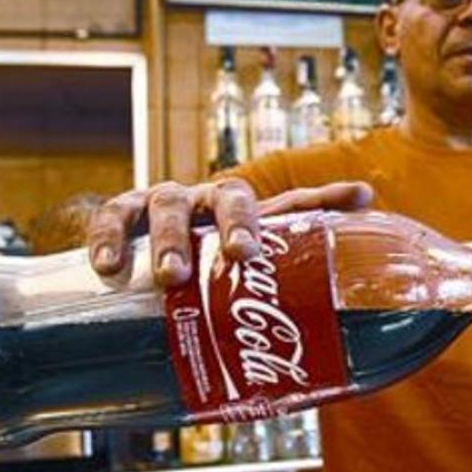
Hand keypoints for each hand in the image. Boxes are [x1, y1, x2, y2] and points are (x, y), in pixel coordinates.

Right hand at [86, 179, 374, 286]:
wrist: (138, 274)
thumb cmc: (205, 269)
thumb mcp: (251, 269)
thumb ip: (304, 246)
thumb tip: (366, 206)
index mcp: (248, 213)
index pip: (288, 203)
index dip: (322, 202)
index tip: (344, 206)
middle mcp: (208, 201)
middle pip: (226, 195)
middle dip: (233, 222)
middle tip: (239, 257)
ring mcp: (162, 205)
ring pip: (166, 204)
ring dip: (169, 237)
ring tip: (170, 276)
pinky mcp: (119, 216)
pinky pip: (111, 217)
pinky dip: (106, 237)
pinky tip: (106, 267)